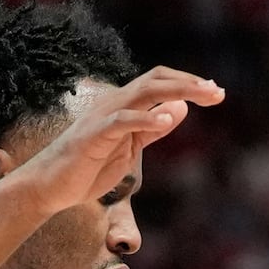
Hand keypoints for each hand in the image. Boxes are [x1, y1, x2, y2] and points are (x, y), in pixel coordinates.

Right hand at [24, 67, 223, 213]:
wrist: (51, 187)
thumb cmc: (88, 169)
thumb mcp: (130, 149)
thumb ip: (152, 130)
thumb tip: (179, 110)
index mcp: (125, 107)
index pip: (160, 83)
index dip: (188, 84)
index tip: (216, 93)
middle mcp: (115, 104)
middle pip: (156, 80)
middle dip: (190, 83)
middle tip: (218, 91)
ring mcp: (103, 117)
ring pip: (143, 92)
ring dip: (176, 90)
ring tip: (203, 95)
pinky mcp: (93, 135)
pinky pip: (121, 121)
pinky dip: (143, 118)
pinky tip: (165, 120)